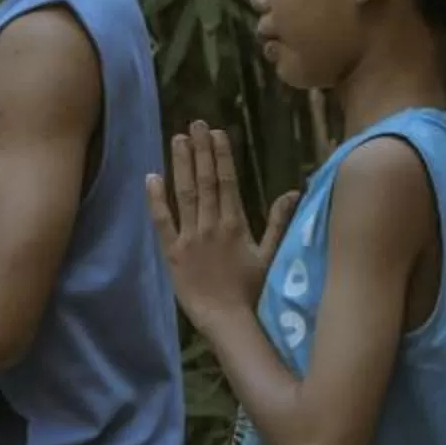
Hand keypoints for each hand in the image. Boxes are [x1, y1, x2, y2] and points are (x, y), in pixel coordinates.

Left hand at [142, 125, 299, 329]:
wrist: (228, 320)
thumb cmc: (252, 291)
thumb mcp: (272, 255)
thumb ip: (279, 222)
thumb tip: (293, 191)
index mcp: (235, 224)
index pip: (227, 181)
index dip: (221, 155)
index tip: (216, 132)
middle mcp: (211, 225)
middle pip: (205, 181)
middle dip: (200, 150)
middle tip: (194, 124)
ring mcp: (189, 238)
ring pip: (184, 194)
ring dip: (181, 165)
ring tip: (177, 139)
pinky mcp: (171, 253)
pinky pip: (162, 221)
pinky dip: (156, 199)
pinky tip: (152, 177)